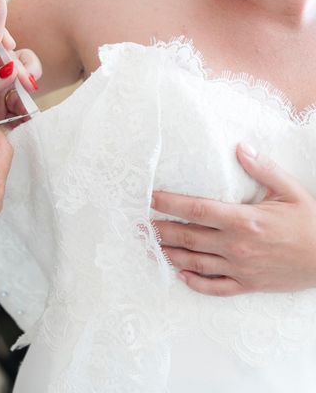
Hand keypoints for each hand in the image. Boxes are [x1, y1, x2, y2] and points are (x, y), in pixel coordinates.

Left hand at [0, 49, 40, 138]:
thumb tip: (12, 69)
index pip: (7, 56)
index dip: (19, 66)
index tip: (25, 80)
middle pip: (21, 70)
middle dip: (27, 81)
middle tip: (29, 92)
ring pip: (23, 92)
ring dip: (26, 102)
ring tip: (23, 114)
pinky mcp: (3, 112)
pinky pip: (20, 111)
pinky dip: (24, 116)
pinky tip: (22, 121)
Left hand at [153, 143, 315, 296]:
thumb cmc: (312, 223)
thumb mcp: (291, 191)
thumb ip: (263, 169)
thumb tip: (240, 148)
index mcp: (244, 220)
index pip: (196, 210)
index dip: (168, 203)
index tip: (148, 198)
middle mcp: (236, 246)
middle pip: (187, 237)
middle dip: (159, 229)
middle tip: (137, 224)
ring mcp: (240, 268)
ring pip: (194, 263)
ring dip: (168, 254)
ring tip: (149, 246)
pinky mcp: (248, 285)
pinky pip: (215, 287)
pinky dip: (195, 283)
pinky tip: (179, 275)